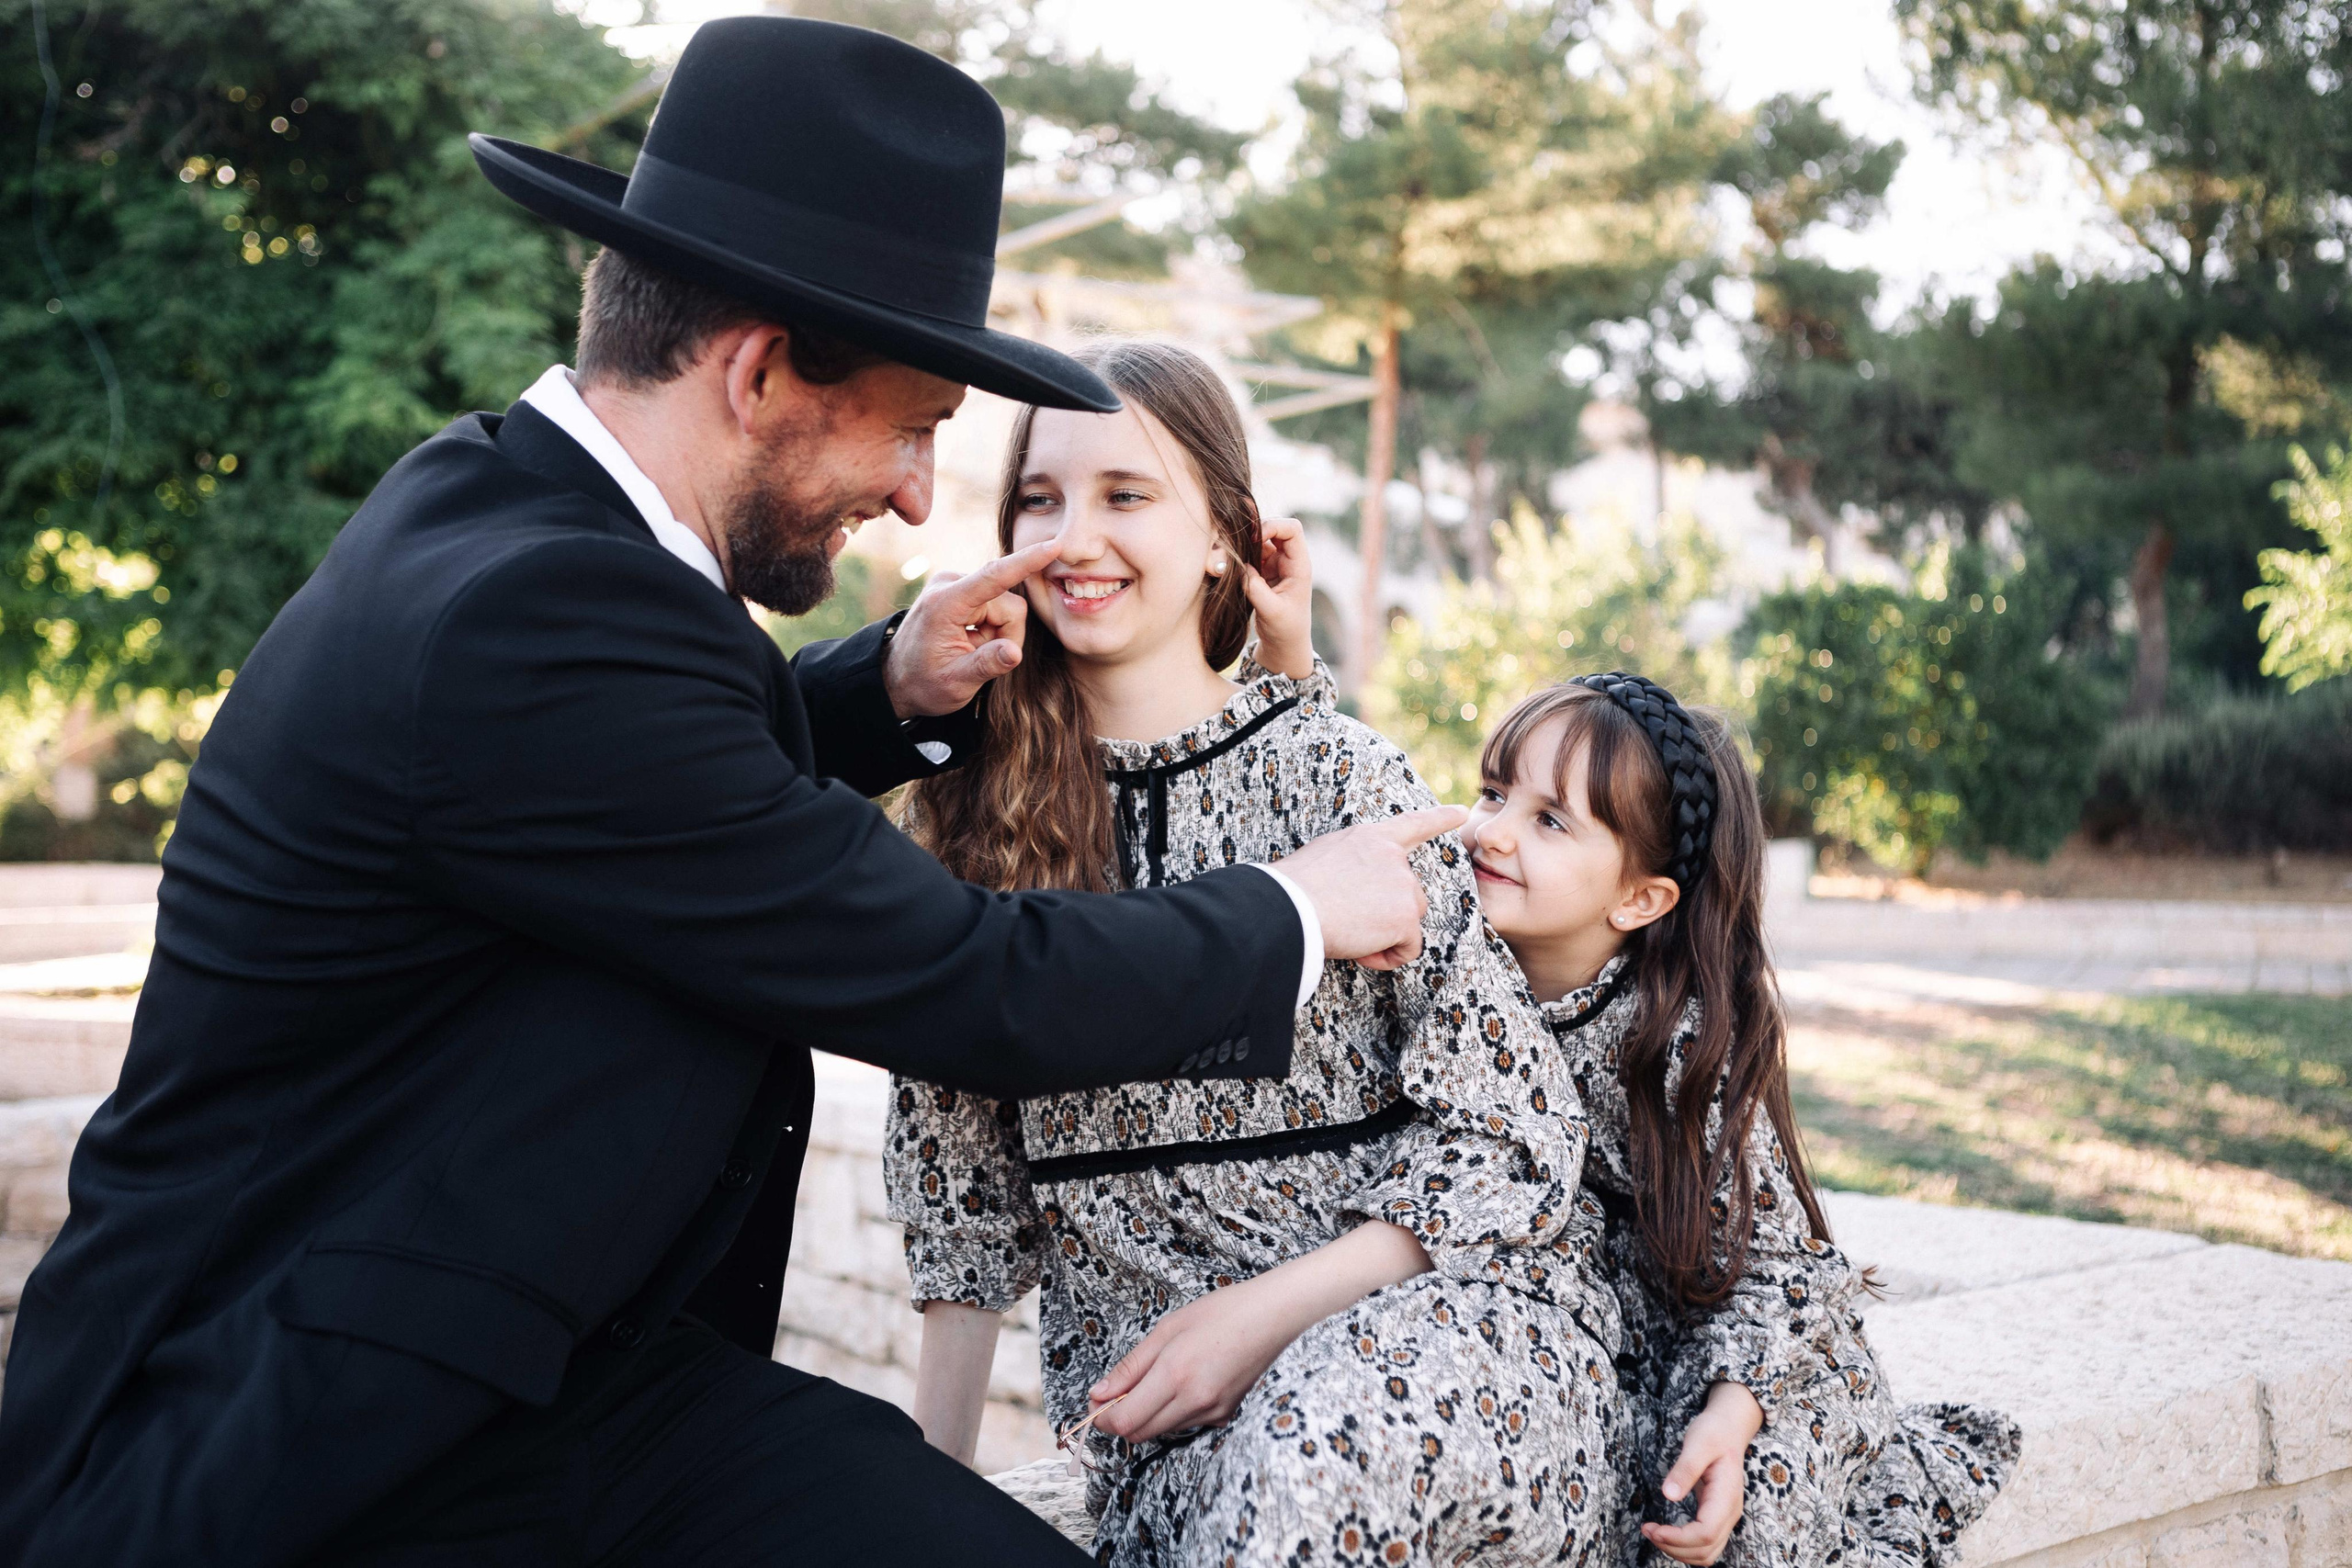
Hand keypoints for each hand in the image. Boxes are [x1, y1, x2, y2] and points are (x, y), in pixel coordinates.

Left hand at [882, 539, 1059, 718]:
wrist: (897, 678)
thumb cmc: (923, 683)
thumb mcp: (955, 683)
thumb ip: (986, 665)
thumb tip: (1015, 653)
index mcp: (945, 604)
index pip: (993, 577)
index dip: (1026, 563)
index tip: (1053, 545)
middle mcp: (949, 584)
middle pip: (1010, 605)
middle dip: (1006, 636)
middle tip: (979, 659)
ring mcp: (955, 583)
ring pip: (1007, 607)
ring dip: (998, 634)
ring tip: (971, 650)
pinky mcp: (961, 588)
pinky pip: (997, 605)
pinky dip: (991, 628)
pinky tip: (970, 640)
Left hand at [1086, 1278, 1299, 1444]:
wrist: (1272, 1317)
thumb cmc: (1221, 1313)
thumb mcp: (1167, 1329)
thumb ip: (1131, 1366)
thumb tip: (1100, 1393)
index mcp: (1175, 1374)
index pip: (1125, 1420)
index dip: (1103, 1418)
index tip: (1094, 1404)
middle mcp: (1194, 1401)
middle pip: (1139, 1433)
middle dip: (1119, 1419)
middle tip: (1112, 1395)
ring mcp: (1212, 1412)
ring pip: (1161, 1430)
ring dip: (1145, 1415)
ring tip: (1151, 1380)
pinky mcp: (1224, 1416)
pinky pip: (1184, 1424)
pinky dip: (1170, 1412)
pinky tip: (1180, 1383)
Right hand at [1243, 515, 1314, 679]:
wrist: (1284, 645)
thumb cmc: (1286, 630)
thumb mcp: (1271, 611)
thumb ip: (1255, 587)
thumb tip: (1238, 565)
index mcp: (1299, 566)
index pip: (1292, 529)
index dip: (1273, 526)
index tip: (1254, 539)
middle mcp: (1289, 560)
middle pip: (1275, 527)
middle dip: (1255, 531)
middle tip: (1237, 546)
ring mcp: (1275, 564)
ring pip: (1259, 539)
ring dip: (1245, 544)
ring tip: (1231, 557)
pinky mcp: (1262, 571)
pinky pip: (1250, 553)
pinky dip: (1239, 555)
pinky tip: (1230, 565)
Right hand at [1276, 805, 1465, 969]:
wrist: (1290, 906)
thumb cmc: (1294, 888)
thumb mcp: (1326, 856)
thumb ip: (1355, 863)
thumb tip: (1358, 887)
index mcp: (1371, 839)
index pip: (1412, 824)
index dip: (1439, 818)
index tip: (1462, 812)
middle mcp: (1394, 858)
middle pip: (1410, 894)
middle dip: (1387, 914)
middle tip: (1349, 920)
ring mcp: (1404, 887)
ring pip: (1408, 922)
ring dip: (1385, 936)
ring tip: (1350, 933)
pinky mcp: (1406, 917)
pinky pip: (1408, 949)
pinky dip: (1388, 957)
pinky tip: (1361, 950)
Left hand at [1643, 1381, 1762, 1564]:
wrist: (1728, 1429)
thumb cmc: (1714, 1433)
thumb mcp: (1698, 1443)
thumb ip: (1685, 1469)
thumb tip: (1668, 1495)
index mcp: (1726, 1497)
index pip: (1705, 1533)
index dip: (1678, 1538)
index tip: (1653, 1529)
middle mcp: (1730, 1513)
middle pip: (1706, 1550)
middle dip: (1673, 1548)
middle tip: (1647, 1530)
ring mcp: (1725, 1517)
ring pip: (1706, 1553)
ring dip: (1678, 1551)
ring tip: (1653, 1533)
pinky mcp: (1716, 1517)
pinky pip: (1704, 1545)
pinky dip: (1684, 1547)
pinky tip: (1666, 1534)